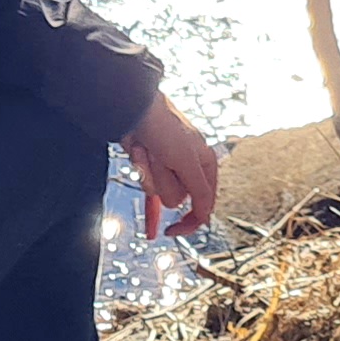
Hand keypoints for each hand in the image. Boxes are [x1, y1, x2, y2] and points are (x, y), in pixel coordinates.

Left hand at [122, 95, 220, 239]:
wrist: (133, 110)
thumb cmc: (165, 128)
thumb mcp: (188, 161)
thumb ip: (200, 191)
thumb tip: (206, 218)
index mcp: (205, 164)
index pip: (204, 204)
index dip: (190, 220)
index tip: (173, 230)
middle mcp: (189, 168)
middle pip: (176, 199)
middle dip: (165, 180)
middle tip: (161, 156)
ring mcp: (167, 169)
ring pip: (158, 192)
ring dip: (149, 172)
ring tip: (147, 150)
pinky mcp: (150, 168)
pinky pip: (147, 187)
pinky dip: (144, 188)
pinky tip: (147, 201)